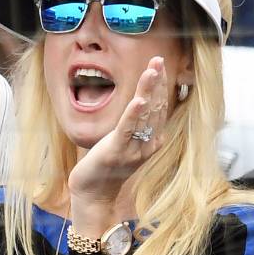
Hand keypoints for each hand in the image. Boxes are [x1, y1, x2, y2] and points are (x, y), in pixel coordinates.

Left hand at [69, 56, 168, 212]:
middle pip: (155, 107)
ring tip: (152, 70)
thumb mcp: (125, 142)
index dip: (159, 85)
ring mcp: (133, 149)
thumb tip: (141, 104)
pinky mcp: (116, 152)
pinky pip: (127, 130)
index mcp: (151, 140)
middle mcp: (147, 144)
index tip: (158, 64)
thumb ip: (135, 126)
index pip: (159, 107)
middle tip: (159, 60)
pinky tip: (138, 99)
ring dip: (147, 90)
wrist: (94, 195)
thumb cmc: (107, 167)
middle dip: (156, 82)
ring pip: (144, 115)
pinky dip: (133, 114)